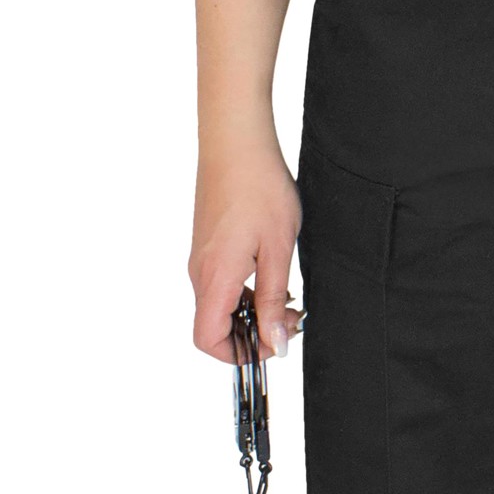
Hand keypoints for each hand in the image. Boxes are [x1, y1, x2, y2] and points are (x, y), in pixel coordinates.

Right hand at [189, 138, 304, 362]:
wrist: (236, 139)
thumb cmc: (259, 187)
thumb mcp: (278, 248)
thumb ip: (274, 299)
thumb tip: (276, 343)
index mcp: (214, 278)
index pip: (208, 340)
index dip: (238, 354)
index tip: (273, 343)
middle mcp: (200, 272)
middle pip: (214, 324)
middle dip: (253, 331)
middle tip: (293, 316)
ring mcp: (201, 255)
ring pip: (219, 302)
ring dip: (251, 308)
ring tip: (290, 293)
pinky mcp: (208, 242)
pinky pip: (220, 281)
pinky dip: (244, 288)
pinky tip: (272, 271)